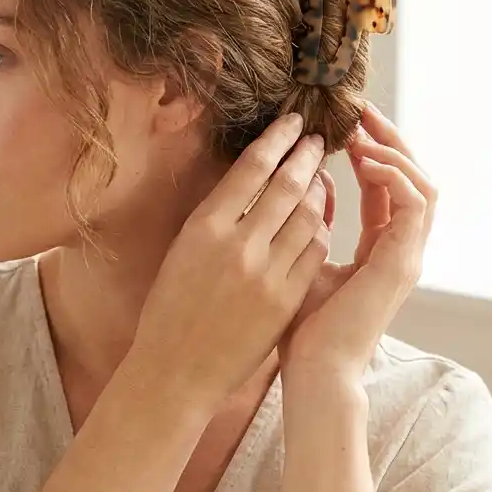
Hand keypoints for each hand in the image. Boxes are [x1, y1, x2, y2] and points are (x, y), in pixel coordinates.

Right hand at [128, 112, 331, 411]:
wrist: (177, 370)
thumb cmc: (171, 307)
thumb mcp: (183, 250)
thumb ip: (217, 216)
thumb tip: (250, 178)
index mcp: (204, 228)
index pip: (251, 168)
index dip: (278, 140)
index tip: (293, 122)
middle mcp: (237, 246)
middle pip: (286, 185)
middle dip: (306, 156)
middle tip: (316, 140)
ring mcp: (266, 274)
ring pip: (308, 216)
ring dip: (318, 190)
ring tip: (319, 176)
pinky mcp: (286, 300)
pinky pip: (315, 253)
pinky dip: (320, 230)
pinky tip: (319, 220)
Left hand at [278, 102, 436, 381]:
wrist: (314, 372)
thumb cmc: (303, 329)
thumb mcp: (304, 260)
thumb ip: (313, 222)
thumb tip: (311, 181)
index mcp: (380, 250)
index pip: (387, 187)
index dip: (371, 151)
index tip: (345, 122)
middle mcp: (401, 250)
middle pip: (414, 178)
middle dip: (390, 140)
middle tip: (362, 109)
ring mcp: (407, 257)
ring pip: (423, 185)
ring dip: (394, 152)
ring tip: (362, 131)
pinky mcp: (403, 262)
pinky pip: (413, 203)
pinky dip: (393, 175)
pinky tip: (365, 160)